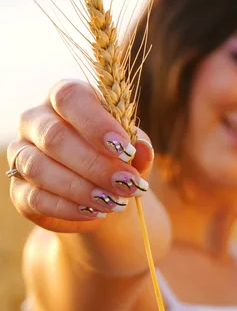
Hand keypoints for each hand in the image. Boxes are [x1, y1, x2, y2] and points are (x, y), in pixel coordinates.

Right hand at [7, 80, 154, 233]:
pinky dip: (69, 208)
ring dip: (82, 188)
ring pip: (39, 168)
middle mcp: (35, 121)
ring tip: (115, 203)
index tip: (125, 149)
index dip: (96, 123)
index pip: (69, 97)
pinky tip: (95, 213)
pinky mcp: (18, 190)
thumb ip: (138, 148)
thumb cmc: (116, 161)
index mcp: (64, 99)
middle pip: (53, 136)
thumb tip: (143, 148)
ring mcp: (21, 154)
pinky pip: (35, 198)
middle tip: (128, 184)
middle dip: (95, 164)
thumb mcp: (133, 152)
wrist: (101, 196)